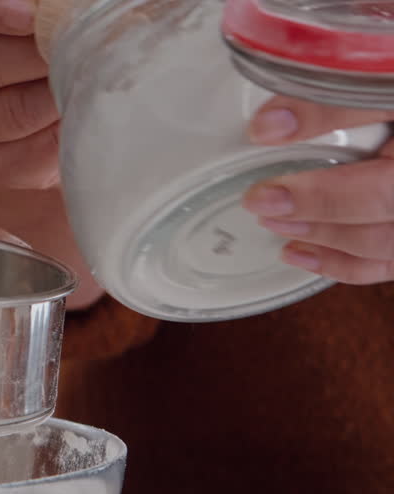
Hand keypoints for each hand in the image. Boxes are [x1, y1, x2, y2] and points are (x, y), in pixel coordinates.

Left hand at [245, 97, 393, 284]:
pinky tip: (306, 253)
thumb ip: (335, 103)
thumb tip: (268, 127)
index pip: (383, 192)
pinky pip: (391, 261)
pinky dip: (348, 263)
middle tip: (263, 207)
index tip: (264, 194)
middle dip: (317, 222)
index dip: (320, 198)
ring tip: (279, 228)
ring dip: (328, 246)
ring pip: (387, 251)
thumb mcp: (386, 79)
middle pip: (383, 230)